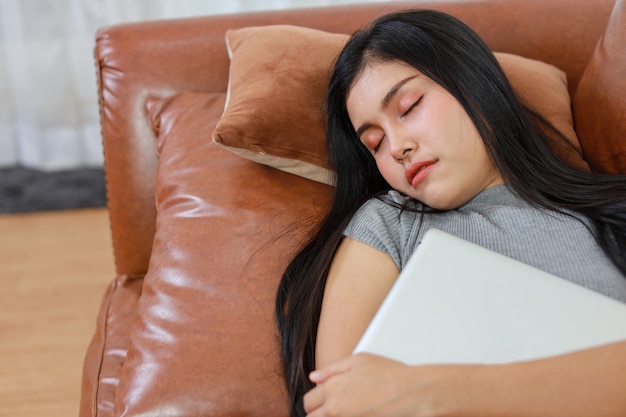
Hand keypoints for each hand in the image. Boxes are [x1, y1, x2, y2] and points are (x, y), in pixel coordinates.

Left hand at [303, 353, 453, 416]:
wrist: (414, 393)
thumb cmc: (390, 375)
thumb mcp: (360, 360)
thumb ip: (332, 369)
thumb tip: (314, 377)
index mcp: (332, 389)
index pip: (309, 402)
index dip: (316, 402)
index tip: (324, 403)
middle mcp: (335, 409)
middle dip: (319, 414)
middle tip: (336, 409)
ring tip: (348, 411)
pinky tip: (357, 415)